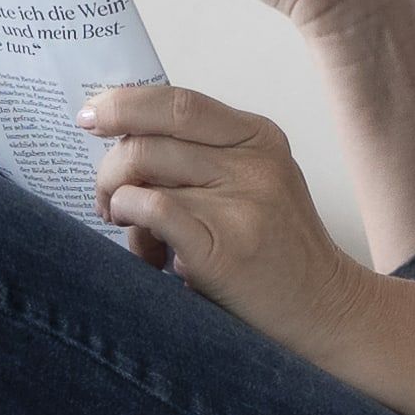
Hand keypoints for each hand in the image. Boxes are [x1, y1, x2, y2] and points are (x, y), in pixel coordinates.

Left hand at [76, 82, 373, 357]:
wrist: (325, 312)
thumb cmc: (273, 254)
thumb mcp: (251, 185)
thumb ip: (200, 158)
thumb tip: (118, 140)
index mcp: (258, 137)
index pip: (177, 103)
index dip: (124, 105)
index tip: (89, 117)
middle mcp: (255, 161)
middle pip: (150, 138)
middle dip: (110, 169)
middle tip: (107, 201)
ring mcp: (244, 202)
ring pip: (144, 173)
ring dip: (119, 204)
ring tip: (138, 238)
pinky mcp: (226, 246)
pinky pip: (153, 209)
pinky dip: (132, 219)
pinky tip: (146, 249)